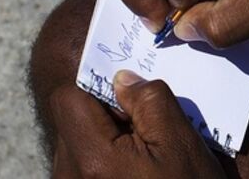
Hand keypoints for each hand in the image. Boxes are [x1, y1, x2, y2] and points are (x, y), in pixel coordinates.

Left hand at [50, 70, 224, 178]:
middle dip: (107, 115)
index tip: (131, 101)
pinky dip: (107, 162)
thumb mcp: (181, 142)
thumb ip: (150, 100)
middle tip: (147, 132)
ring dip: (108, 140)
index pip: (68, 98)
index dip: (98, 88)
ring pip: (77, 143)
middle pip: (72, 121)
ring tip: (146, 159)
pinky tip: (137, 175)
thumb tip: (124, 79)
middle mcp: (69, 178)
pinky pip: (83, 168)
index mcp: (92, 160)